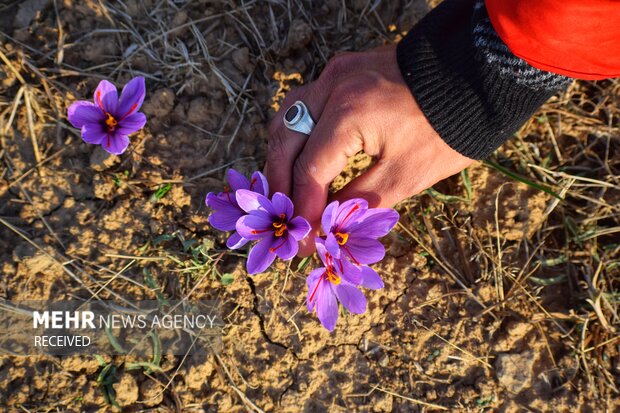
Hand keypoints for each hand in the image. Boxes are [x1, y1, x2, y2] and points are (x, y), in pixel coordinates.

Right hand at [265, 45, 473, 255]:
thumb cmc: (446, 129)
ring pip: (286, 119)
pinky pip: (304, 105)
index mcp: (347, 114)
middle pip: (284, 141)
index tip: (299, 242)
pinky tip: (300, 158)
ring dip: (282, 157)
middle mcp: (331, 88)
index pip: (308, 171)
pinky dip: (296, 135)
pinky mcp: (341, 71)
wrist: (477, 76)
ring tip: (286, 194)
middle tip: (282, 222)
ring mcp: (334, 74)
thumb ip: (357, 202)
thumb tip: (324, 226)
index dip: (301, 210)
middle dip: (279, 186)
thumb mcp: (406, 175)